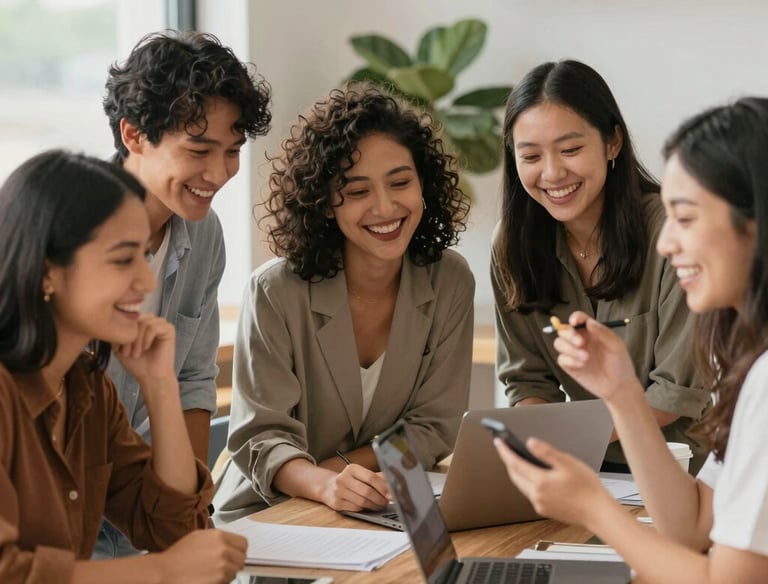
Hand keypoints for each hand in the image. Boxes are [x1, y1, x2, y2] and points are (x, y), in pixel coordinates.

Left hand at [113, 314, 175, 383]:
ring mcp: (160, 323)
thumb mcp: (119, 346)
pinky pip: (154, 327)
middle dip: (129, 337)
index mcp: (139, 322)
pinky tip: (146, 348)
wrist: (150, 376)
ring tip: (136, 354)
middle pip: (135, 319)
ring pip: (144, 323)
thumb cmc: (136, 363)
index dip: (121, 332)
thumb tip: (112, 322)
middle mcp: (150, 320)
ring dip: (137, 340)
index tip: (118, 350)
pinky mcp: (169, 329)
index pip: (126, 317)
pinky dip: (147, 339)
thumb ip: (115, 333)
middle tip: (128, 353)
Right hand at [156, 529, 246, 583]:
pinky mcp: (219, 580)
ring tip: (212, 571)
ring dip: (228, 572)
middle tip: (224, 564)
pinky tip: (208, 577)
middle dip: (234, 562)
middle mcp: (223, 550)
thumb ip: (218, 538)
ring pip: (235, 571)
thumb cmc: (177, 556)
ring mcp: (222, 566)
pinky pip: (227, 581)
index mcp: (219, 536)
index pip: (243, 543)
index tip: (236, 553)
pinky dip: (221, 581)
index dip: (239, 549)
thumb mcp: (199, 536)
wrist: (165, 573)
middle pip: (242, 558)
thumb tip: (229, 542)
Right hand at [320, 464, 389, 511]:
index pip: (372, 478)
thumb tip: (394, 484)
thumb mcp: (362, 474)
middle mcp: (343, 479)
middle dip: (380, 499)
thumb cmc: (351, 481)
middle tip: (387, 502)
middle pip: (368, 492)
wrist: (329, 487)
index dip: (384, 487)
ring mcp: (339, 492)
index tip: (393, 494)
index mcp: (352, 468)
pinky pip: (356, 509)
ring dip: (374, 505)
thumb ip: (378, 477)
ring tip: (379, 505)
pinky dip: (364, 509)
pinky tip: (367, 507)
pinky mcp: (337, 504)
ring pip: (362, 502)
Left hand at [493, 436, 613, 527]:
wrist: (598, 512)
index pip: (514, 463)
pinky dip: (527, 482)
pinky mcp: (545, 510)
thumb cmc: (587, 488)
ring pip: (521, 485)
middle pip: (515, 475)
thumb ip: (546, 452)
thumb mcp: (568, 463)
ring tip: (517, 459)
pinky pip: (530, 493)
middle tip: (506, 448)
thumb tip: (530, 442)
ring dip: (517, 472)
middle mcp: (536, 495)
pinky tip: (534, 476)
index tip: (498, 441)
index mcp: (540, 482)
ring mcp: (540, 504)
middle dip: (509, 461)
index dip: (504, 451)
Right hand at [552, 311, 640, 402]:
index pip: (578, 319)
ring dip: (570, 349)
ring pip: (559, 343)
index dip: (574, 318)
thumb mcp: (616, 346)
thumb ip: (603, 332)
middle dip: (569, 335)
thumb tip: (589, 322)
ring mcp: (573, 353)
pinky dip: (569, 360)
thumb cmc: (620, 364)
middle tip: (580, 343)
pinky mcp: (569, 366)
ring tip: (585, 358)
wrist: (618, 387)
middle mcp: (580, 340)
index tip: (574, 322)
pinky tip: (582, 365)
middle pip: (564, 330)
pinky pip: (561, 359)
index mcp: (591, 332)